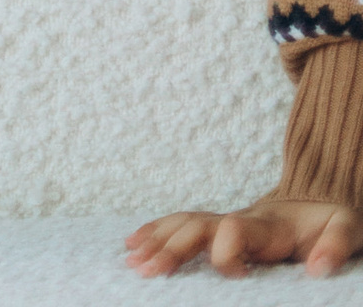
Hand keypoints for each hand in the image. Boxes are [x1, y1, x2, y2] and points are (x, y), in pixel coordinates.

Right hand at [127, 203, 362, 276]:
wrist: (321, 198)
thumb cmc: (335, 218)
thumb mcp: (349, 227)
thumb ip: (336, 245)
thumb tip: (316, 269)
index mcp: (269, 225)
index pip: (234, 229)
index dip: (227, 251)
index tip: (232, 274)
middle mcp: (241, 219)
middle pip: (198, 226)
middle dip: (171, 247)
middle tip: (146, 269)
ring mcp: (228, 221)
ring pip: (185, 223)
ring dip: (157, 239)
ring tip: (131, 258)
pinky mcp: (222, 227)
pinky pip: (184, 224)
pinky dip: (158, 231)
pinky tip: (134, 242)